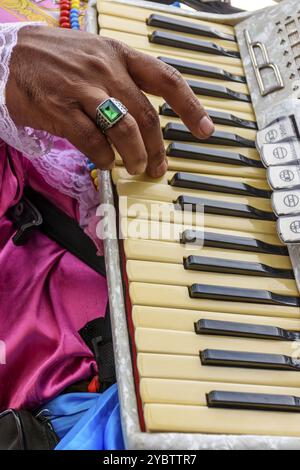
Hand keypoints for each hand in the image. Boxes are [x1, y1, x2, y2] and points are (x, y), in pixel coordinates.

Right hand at [6, 26, 213, 176]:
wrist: (14, 54)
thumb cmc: (62, 60)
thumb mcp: (99, 57)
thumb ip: (125, 84)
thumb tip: (147, 125)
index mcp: (121, 56)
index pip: (167, 80)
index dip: (191, 108)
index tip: (206, 130)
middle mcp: (107, 70)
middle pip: (147, 116)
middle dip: (158, 149)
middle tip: (158, 167)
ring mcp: (84, 89)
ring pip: (125, 130)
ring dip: (136, 155)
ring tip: (136, 167)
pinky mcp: (63, 109)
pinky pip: (94, 141)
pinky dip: (105, 157)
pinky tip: (106, 161)